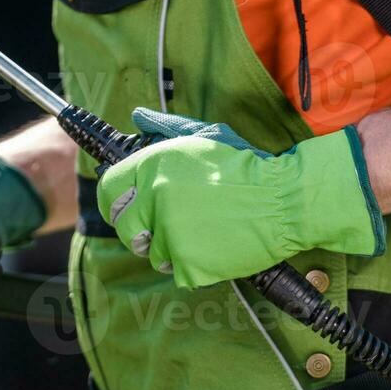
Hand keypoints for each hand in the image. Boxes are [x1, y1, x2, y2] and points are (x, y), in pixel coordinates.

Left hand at [96, 109, 385, 289]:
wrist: (283, 200)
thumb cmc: (245, 167)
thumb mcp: (203, 137)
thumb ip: (165, 128)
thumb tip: (138, 117)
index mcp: (152, 165)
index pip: (107, 191)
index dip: (117, 202)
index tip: (129, 209)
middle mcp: (153, 198)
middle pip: (124, 228)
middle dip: (142, 230)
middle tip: (169, 226)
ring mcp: (169, 233)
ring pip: (151, 254)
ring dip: (171, 249)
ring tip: (202, 232)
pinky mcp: (187, 263)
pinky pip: (177, 272)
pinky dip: (194, 267)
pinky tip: (214, 248)